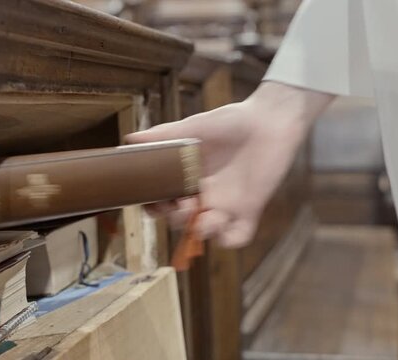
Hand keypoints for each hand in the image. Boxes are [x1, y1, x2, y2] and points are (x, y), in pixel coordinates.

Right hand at [126, 82, 333, 247]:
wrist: (268, 119)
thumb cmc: (231, 121)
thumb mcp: (193, 128)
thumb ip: (162, 136)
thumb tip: (129, 139)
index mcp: (187, 178)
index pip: (163, 202)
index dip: (155, 208)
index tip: (153, 202)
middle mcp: (204, 195)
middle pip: (181, 221)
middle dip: (176, 219)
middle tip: (182, 205)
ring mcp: (227, 204)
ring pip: (206, 234)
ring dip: (200, 233)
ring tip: (203, 219)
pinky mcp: (250, 208)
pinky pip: (238, 236)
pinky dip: (230, 239)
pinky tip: (224, 224)